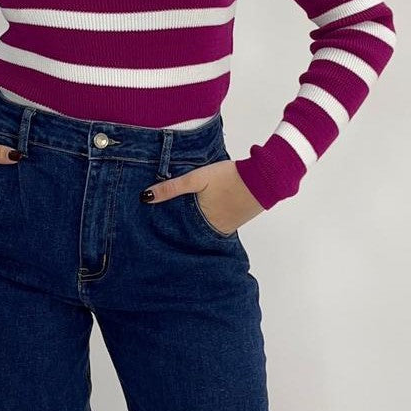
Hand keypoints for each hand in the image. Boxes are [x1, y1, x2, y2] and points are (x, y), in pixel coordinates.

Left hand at [142, 160, 264, 233]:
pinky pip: (215, 225)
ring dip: (192, 225)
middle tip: (160, 226)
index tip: (153, 230)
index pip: (177, 232)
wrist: (264, 177)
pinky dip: (206, 221)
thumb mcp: (197, 178)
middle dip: (177, 229)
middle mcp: (214, 231)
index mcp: (202, 223)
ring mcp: (226, 227)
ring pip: (202, 230)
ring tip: (178, 219)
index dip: (165, 230)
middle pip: (190, 233)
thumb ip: (172, 188)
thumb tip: (145, 197)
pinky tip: (201, 213)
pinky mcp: (235, 222)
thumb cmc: (230, 177)